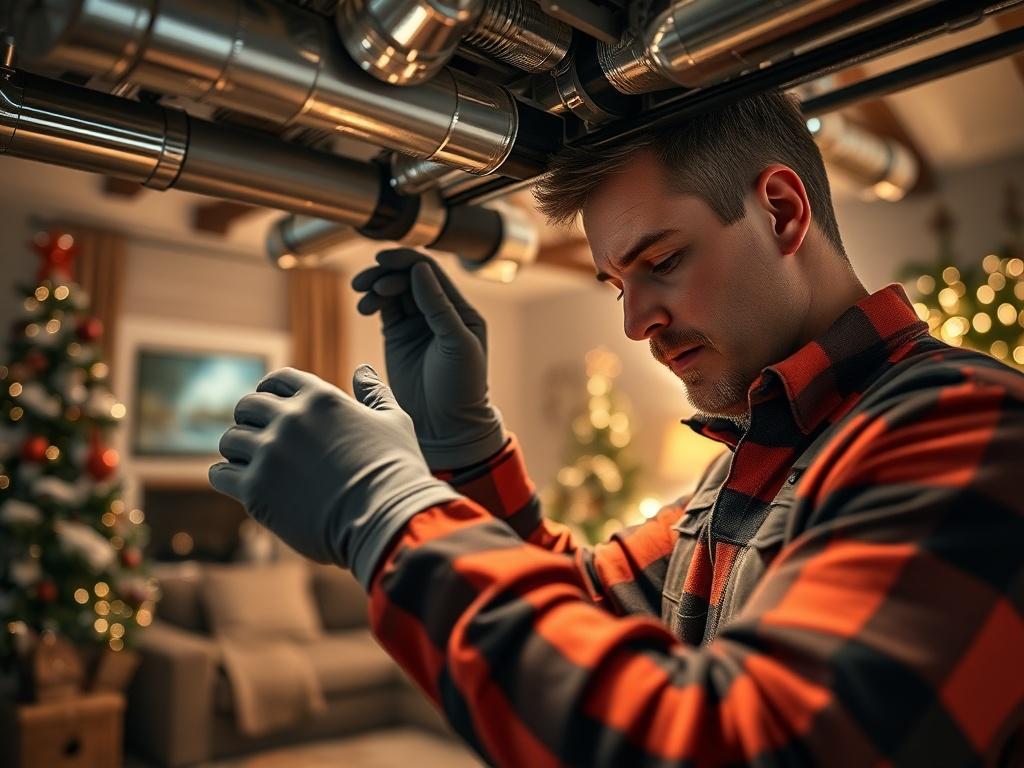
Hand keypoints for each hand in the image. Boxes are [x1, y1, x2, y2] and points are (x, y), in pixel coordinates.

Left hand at [208, 365, 460, 587]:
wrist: (386, 519)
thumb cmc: (396, 472)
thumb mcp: (394, 422)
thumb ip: (374, 393)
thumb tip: (362, 370)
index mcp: (321, 398)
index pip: (279, 380)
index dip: (271, 392)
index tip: (270, 407)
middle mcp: (290, 419)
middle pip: (247, 406)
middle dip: (250, 420)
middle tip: (258, 440)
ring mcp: (270, 453)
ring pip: (230, 440)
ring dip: (238, 450)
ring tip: (252, 465)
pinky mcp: (256, 489)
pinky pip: (221, 474)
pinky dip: (227, 477)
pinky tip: (243, 484)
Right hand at [352, 249, 505, 469]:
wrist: (447, 424)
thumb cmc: (462, 387)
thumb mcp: (456, 344)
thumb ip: (439, 307)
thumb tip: (420, 269)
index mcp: (460, 308)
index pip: (431, 272)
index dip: (406, 261)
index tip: (383, 261)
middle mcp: (439, 310)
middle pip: (408, 276)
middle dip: (386, 274)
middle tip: (368, 284)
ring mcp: (417, 322)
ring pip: (393, 289)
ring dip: (376, 286)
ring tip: (364, 298)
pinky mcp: (398, 335)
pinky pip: (384, 307)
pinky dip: (372, 301)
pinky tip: (365, 307)